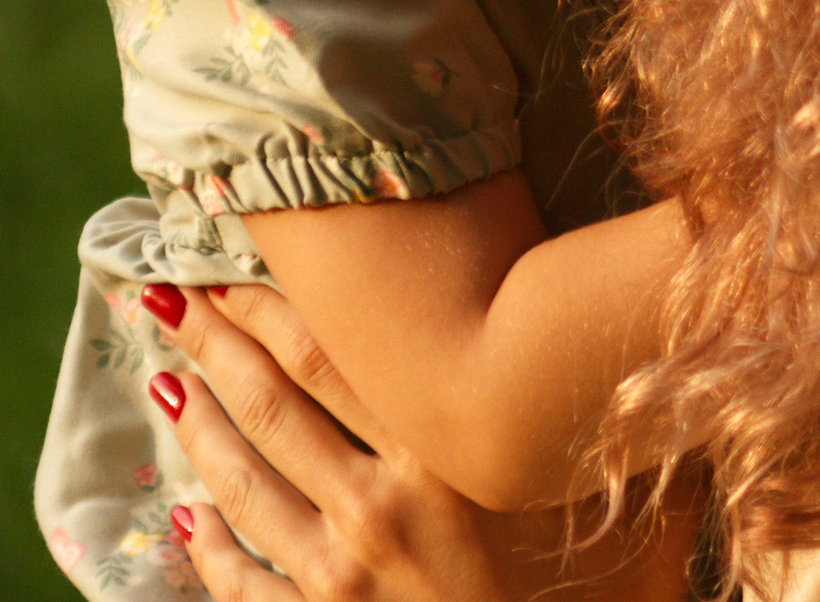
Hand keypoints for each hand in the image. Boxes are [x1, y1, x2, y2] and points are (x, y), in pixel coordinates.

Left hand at [152, 283, 697, 601]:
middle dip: (212, 340)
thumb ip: (636, 406)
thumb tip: (659, 312)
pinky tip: (185, 522)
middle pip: (272, 399)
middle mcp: (383, 506)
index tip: (224, 251)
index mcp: (446, 451)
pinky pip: (247, 587)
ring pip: (244, 482)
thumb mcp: (640, 494)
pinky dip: (209, 553)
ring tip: (160, 376)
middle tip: (163, 288)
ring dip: (196, 425)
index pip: (331, 351)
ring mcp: (346, 578)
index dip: (269, 297)